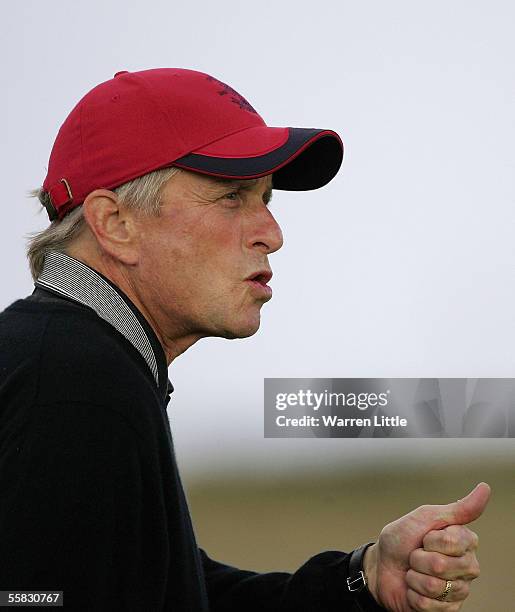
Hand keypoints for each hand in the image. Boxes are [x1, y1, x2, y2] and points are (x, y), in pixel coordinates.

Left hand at [363, 482, 490, 611]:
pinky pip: (428, 605)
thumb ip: (458, 509)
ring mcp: (459, 590)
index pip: (454, 542)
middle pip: (443, 566)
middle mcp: (468, 566)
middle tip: (415, 555)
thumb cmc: (402, 538)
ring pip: (435, 587)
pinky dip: (413, 594)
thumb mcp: (425, 517)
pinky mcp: (447, 610)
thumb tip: (486, 488)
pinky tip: (413, 589)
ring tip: (412, 571)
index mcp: (465, 541)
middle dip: (419, 559)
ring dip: (414, 577)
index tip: (424, 537)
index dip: (430, 539)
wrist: (380, 566)